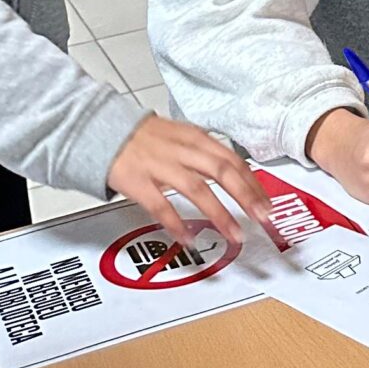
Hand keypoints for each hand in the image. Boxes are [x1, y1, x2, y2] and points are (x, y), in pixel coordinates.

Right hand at [106, 115, 272, 250]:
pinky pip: (160, 205)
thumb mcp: (182, 135)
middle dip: (246, 196)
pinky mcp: (138, 181)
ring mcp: (160, 166)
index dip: (252, 182)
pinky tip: (189, 238)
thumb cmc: (145, 137)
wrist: (102, 129)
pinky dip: (176, 222)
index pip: (232, 160)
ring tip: (234, 235)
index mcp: (195, 138)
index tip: (266, 203)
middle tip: (262, 217)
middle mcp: (182, 150)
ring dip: (219, 214)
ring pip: (196, 189)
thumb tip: (236, 174)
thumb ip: (206, 153)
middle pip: (222, 172)